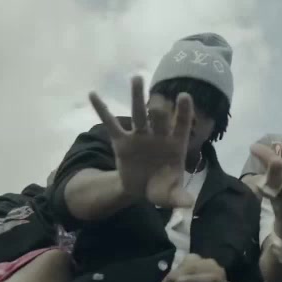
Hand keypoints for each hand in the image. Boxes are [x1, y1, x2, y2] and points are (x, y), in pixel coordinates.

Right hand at [89, 75, 195, 208]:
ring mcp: (139, 135)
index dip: (183, 112)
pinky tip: (93, 94)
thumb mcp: (170, 195)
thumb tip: (188, 203)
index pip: (181, 125)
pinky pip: (111, 123)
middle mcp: (158, 135)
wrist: (143, 189)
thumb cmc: (162, 187)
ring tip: (136, 78)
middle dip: (158, 110)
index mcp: (175, 144)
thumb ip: (178, 197)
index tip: (184, 96)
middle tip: (157, 101)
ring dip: (137, 96)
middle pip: (158, 118)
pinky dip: (102, 109)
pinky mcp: (122, 141)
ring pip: (138, 113)